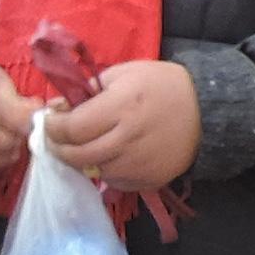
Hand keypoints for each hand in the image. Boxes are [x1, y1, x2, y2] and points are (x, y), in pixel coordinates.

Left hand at [44, 56, 199, 192]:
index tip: (48, 121)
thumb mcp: (124, 74)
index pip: (72, 128)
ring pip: (92, 171)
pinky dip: (103, 171)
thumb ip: (88, 89)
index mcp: (121, 107)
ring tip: (78, 146)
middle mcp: (127, 139)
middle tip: (54, 139)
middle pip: (77, 155)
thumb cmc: (162, 85)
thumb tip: (58, 108)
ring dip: (79, 161)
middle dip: (58, 148)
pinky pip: (113, 181)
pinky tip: (107, 156)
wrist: (207, 111)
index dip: (52, 128)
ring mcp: (138, 164)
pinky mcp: (148, 181)